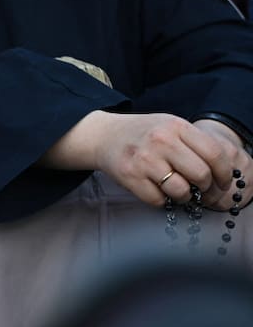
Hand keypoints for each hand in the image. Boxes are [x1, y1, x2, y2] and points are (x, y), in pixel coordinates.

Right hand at [86, 113, 245, 208]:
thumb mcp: (169, 126)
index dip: (224, 172)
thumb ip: (194, 142)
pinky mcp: (130, 176)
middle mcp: (160, 141)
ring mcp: (144, 159)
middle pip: (201, 174)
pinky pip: (159, 200)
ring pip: (181, 191)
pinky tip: (156, 188)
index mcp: (175, 126)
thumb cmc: (142, 134)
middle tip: (199, 187)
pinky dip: (161, 199)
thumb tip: (223, 171)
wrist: (102, 135)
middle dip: (205, 186)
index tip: (222, 181)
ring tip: (176, 188)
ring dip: (183, 195)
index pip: (214, 153)